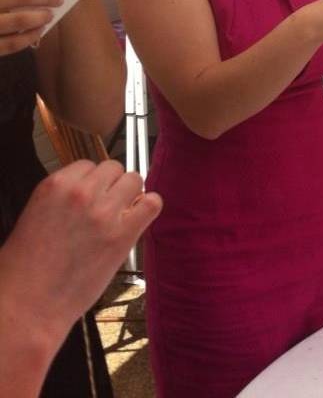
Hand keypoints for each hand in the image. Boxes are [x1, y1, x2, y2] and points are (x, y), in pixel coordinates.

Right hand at [0, 161, 160, 343]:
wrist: (28, 304)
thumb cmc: (25, 268)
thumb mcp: (34, 216)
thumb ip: (63, 198)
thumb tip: (90, 192)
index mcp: (54, 185)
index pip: (88, 164)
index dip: (94, 181)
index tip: (94, 195)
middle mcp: (81, 192)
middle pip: (115, 168)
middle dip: (114, 185)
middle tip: (109, 206)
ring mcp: (104, 212)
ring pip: (135, 180)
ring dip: (132, 194)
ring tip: (122, 214)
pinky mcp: (123, 234)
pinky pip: (152, 204)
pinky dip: (149, 208)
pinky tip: (137, 220)